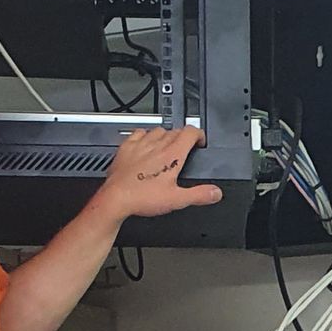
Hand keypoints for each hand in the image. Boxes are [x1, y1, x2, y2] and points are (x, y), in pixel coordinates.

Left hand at [95, 125, 220, 223]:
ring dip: (165, 136)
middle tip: (185, 148)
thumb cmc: (142, 198)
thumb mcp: (177, 200)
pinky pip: (139, 133)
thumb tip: (215, 192)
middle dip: (183, 137)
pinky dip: (146, 136)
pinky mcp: (127, 147)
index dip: (198, 134)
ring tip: (167, 147)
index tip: (200, 141)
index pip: (190, 132)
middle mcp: (157, 145)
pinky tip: (146, 144)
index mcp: (172, 155)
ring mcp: (141, 144)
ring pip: (158, 130)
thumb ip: (199, 195)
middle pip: (176, 130)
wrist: (116, 198)